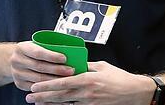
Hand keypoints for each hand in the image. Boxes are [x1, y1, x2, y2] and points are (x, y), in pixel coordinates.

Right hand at [11, 41, 74, 91]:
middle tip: (70, 70)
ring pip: (38, 79)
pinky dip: (47, 87)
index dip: (52, 56)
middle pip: (39, 67)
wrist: (15, 59)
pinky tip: (57, 86)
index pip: (38, 53)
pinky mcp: (19, 84)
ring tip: (67, 79)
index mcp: (22, 48)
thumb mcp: (36, 44)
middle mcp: (17, 60)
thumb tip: (69, 51)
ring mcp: (17, 74)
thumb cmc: (31, 51)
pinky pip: (35, 88)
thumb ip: (48, 47)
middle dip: (56, 69)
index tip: (64, 58)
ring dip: (54, 80)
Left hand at [25, 61, 154, 104]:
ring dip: (49, 103)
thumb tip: (72, 64)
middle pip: (60, 95)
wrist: (134, 93)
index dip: (47, 85)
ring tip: (36, 103)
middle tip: (29, 96)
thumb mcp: (102, 67)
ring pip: (65, 104)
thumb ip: (85, 66)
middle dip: (43, 96)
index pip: (63, 83)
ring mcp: (89, 103)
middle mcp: (86, 93)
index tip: (35, 86)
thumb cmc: (119, 78)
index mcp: (88, 80)